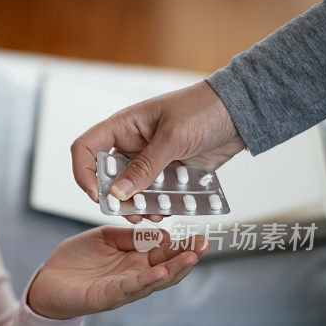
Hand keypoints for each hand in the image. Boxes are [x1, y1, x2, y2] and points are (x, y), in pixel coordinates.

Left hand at [27, 226, 207, 319]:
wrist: (47, 281)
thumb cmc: (76, 259)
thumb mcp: (104, 238)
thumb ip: (130, 236)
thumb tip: (161, 233)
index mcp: (135, 261)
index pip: (165, 253)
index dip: (183, 246)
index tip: (201, 235)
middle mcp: (134, 277)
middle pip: (167, 268)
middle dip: (187, 257)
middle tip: (206, 244)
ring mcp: (122, 289)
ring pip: (153, 281)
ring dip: (174, 269)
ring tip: (191, 257)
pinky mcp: (105, 297)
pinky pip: (128, 289)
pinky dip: (145, 281)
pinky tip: (160, 272)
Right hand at [71, 80, 245, 223]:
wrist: (241, 113)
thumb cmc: (205, 109)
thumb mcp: (173, 137)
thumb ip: (145, 167)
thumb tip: (118, 193)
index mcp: (123, 126)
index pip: (86, 148)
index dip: (84, 172)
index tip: (98, 194)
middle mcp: (131, 145)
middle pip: (106, 176)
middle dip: (114, 198)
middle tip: (129, 212)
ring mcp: (148, 161)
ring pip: (130, 190)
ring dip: (137, 206)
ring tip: (151, 216)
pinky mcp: (166, 174)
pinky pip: (154, 195)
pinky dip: (157, 206)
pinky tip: (168, 211)